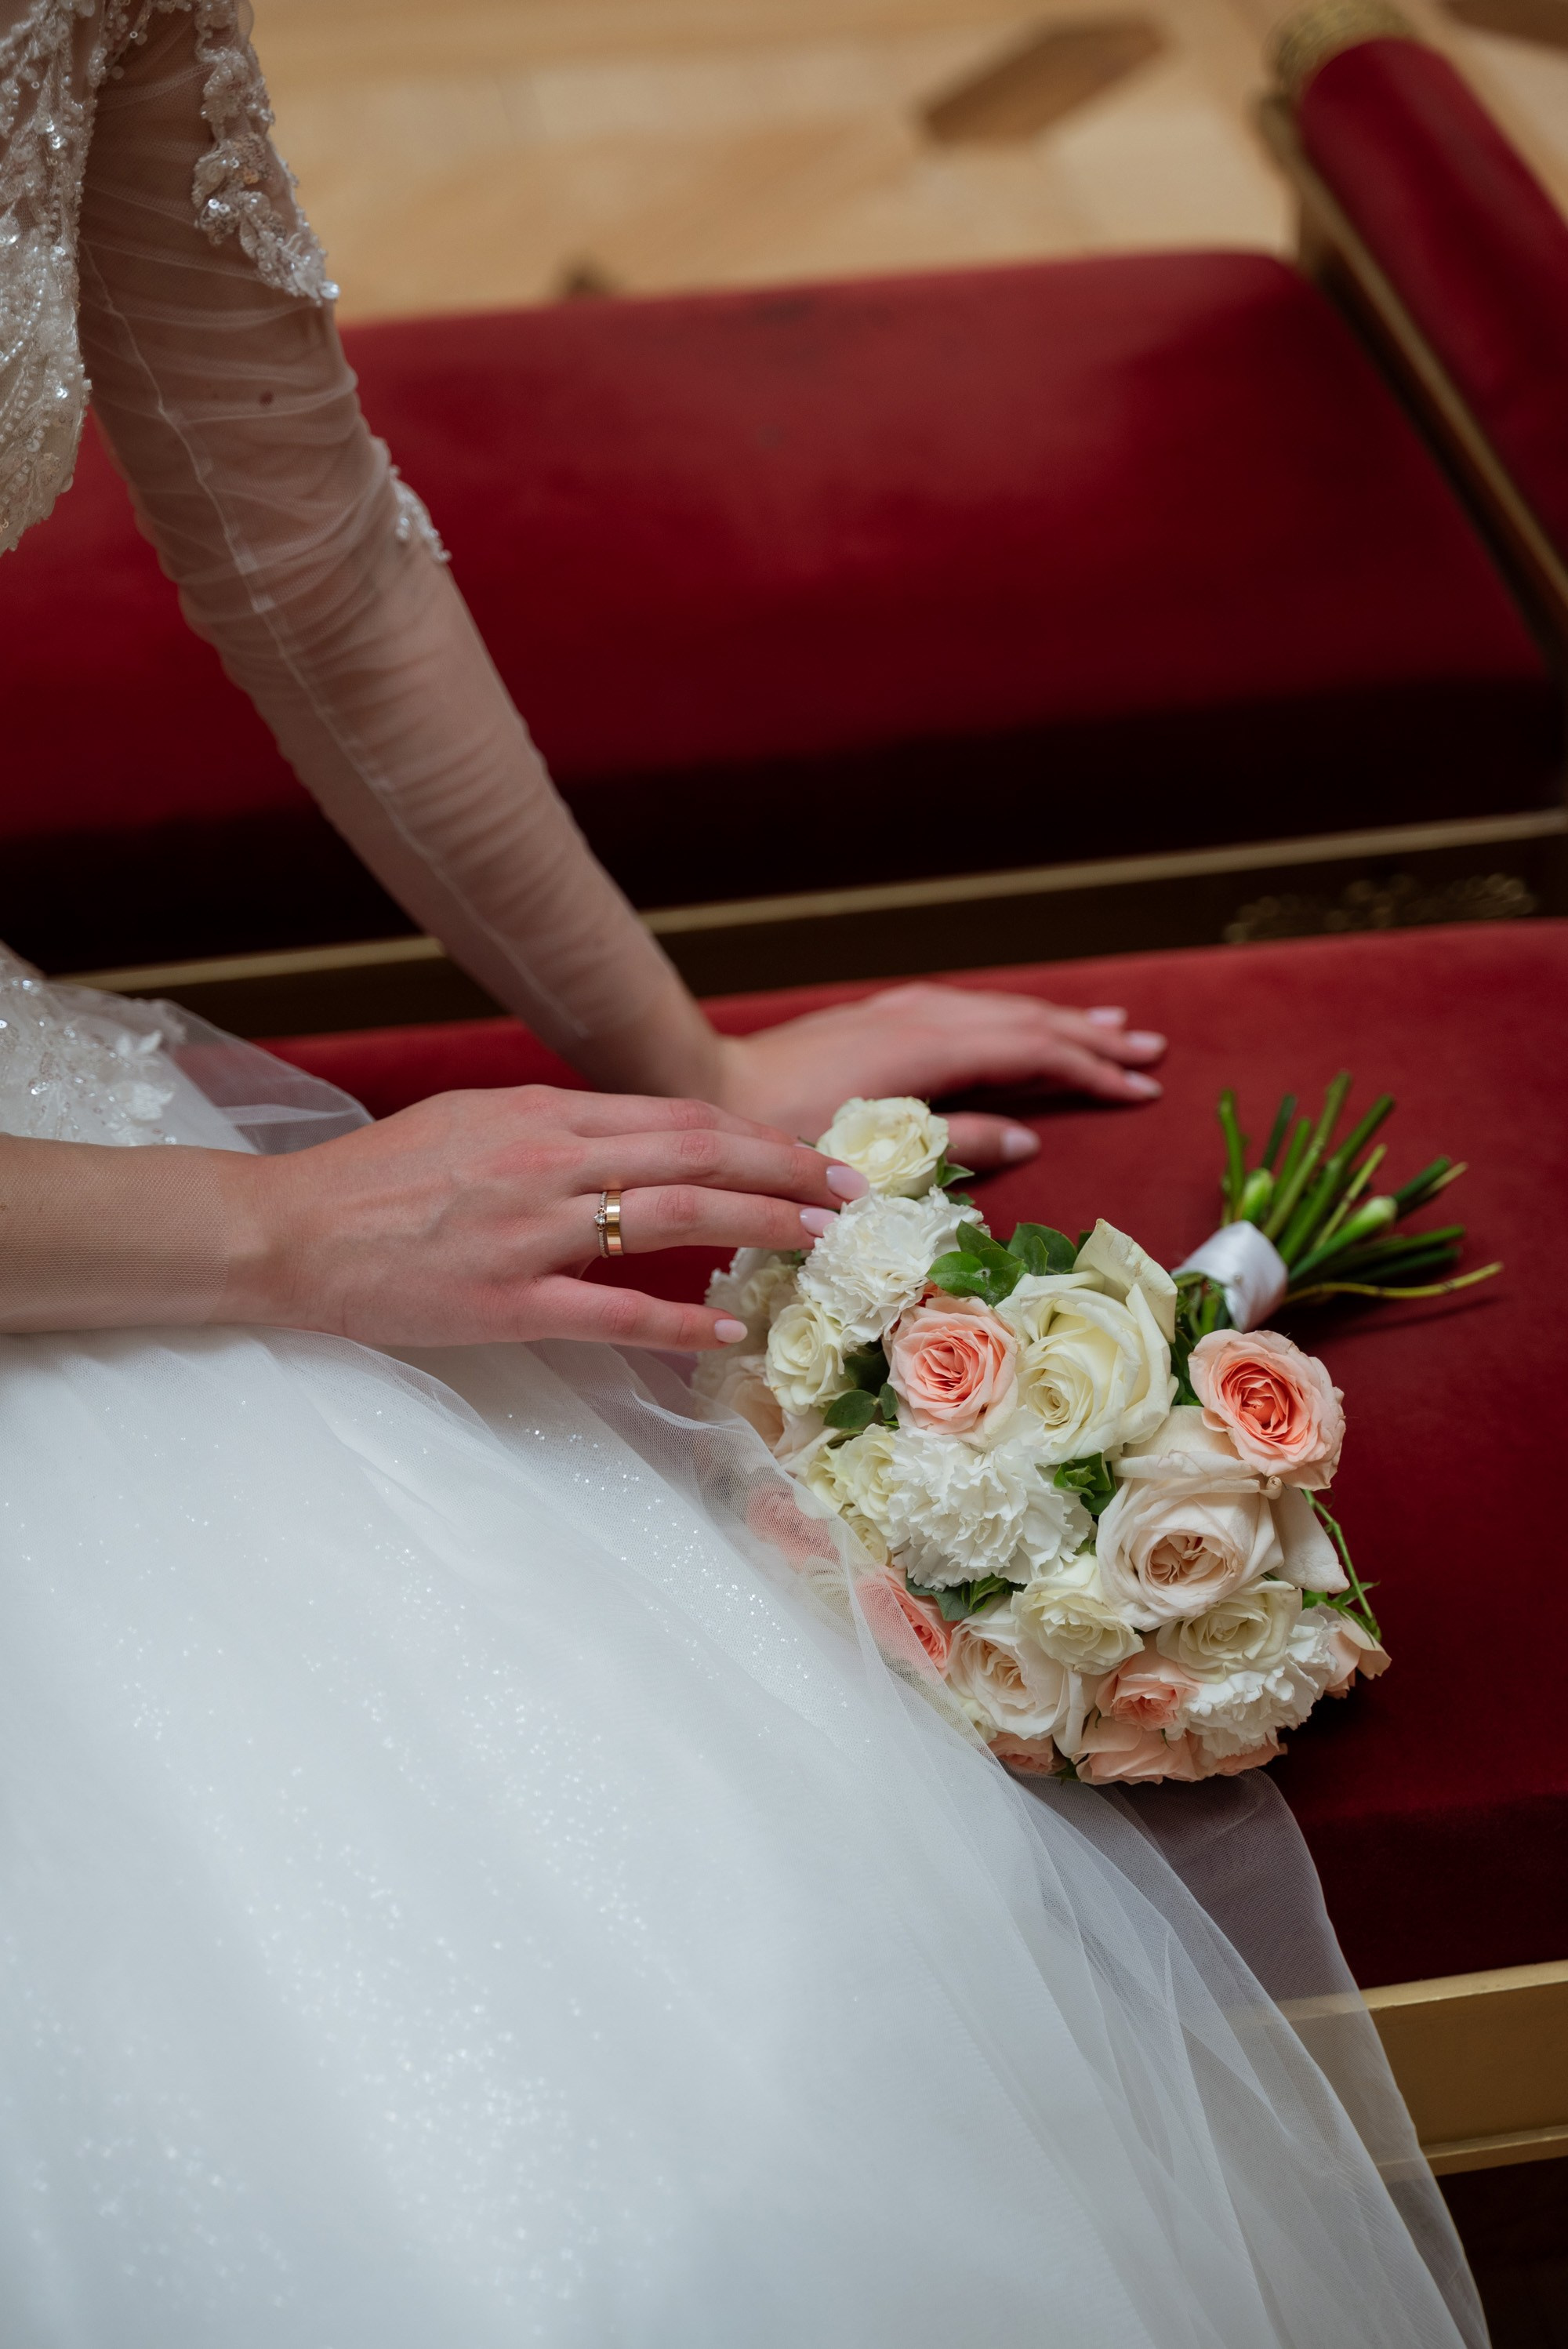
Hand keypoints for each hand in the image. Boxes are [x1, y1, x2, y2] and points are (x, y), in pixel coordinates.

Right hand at [236, 1084, 865, 1349]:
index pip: (683, 1117)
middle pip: (699, 1156)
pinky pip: (613, 1310)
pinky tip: (728, 1331)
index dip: (763, 1137)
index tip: (818, 1157)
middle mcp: (549, 1161)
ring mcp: (531, 1232)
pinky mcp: (507, 1302)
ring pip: (674, 1218)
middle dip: (789, 1173)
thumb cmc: (382, 1177)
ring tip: (820, 1245)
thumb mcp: (478, 1120)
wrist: (290, 1230)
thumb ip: (562, 1127)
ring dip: (761, 1227)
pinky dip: (679, 1318)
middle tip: (854, 1197)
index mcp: (546, 1113)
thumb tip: (640, 1142)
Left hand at [712, 983, 1165, 1165]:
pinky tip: (1012, 1021)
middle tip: (1148, 1049)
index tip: (1142, 1087)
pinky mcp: (873, 1017)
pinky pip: (963, 1006)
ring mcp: (895, 1010)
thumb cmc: (779, 1133)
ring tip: (1103, 1026)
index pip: (1034, 1051)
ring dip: (1053, 1018)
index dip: (1093, 1069)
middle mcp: (920, 1017)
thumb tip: (1028, 1138)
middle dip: (1089, 1036)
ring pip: (996, 1007)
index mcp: (929, 1049)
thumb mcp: (876, 1153)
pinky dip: (1006, 1014)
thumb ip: (956, 1144)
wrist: (704, 1086)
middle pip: (1026, 1019)